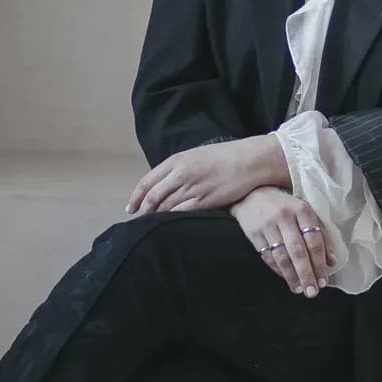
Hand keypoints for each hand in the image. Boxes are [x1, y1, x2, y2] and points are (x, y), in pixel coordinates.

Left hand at [125, 136, 287, 218]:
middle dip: (143, 211)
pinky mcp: (205, 200)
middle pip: (153, 197)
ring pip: (165, 207)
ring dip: (156, 218)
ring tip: (150, 226)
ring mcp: (192, 188)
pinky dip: (172, 220)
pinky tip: (169, 225)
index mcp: (176, 161)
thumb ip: (179, 168)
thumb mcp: (196, 156)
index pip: (147, 182)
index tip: (131, 208)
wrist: (249, 160)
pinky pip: (181, 213)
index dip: (136, 197)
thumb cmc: (224, 157)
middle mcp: (181, 174)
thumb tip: (164, 184)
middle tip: (138, 221)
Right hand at [231, 186, 334, 296]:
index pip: (314, 240)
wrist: (251, 193)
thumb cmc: (284, 204)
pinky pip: (268, 256)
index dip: (320, 262)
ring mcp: (267, 225)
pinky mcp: (254, 233)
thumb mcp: (304, 211)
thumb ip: (320, 233)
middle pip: (298, 251)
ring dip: (292, 276)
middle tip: (312, 291)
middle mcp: (285, 217)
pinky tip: (286, 278)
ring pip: (281, 257)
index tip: (324, 280)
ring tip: (299, 290)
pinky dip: (278, 270)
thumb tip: (331, 260)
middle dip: (306, 274)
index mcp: (302, 209)